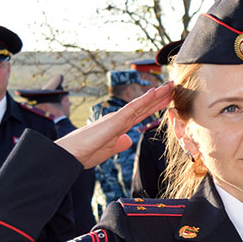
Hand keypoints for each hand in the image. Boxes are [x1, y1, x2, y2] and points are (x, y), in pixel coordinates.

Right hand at [55, 83, 173, 168]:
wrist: (69, 156)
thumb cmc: (84, 154)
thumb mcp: (108, 150)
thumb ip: (119, 144)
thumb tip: (128, 139)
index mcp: (118, 126)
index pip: (141, 114)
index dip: (155, 106)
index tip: (168, 99)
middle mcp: (118, 119)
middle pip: (144, 106)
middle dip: (160, 97)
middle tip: (173, 86)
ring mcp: (116, 119)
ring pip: (141, 104)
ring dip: (156, 95)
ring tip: (170, 86)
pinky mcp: (114, 121)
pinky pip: (132, 108)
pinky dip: (144, 100)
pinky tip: (154, 92)